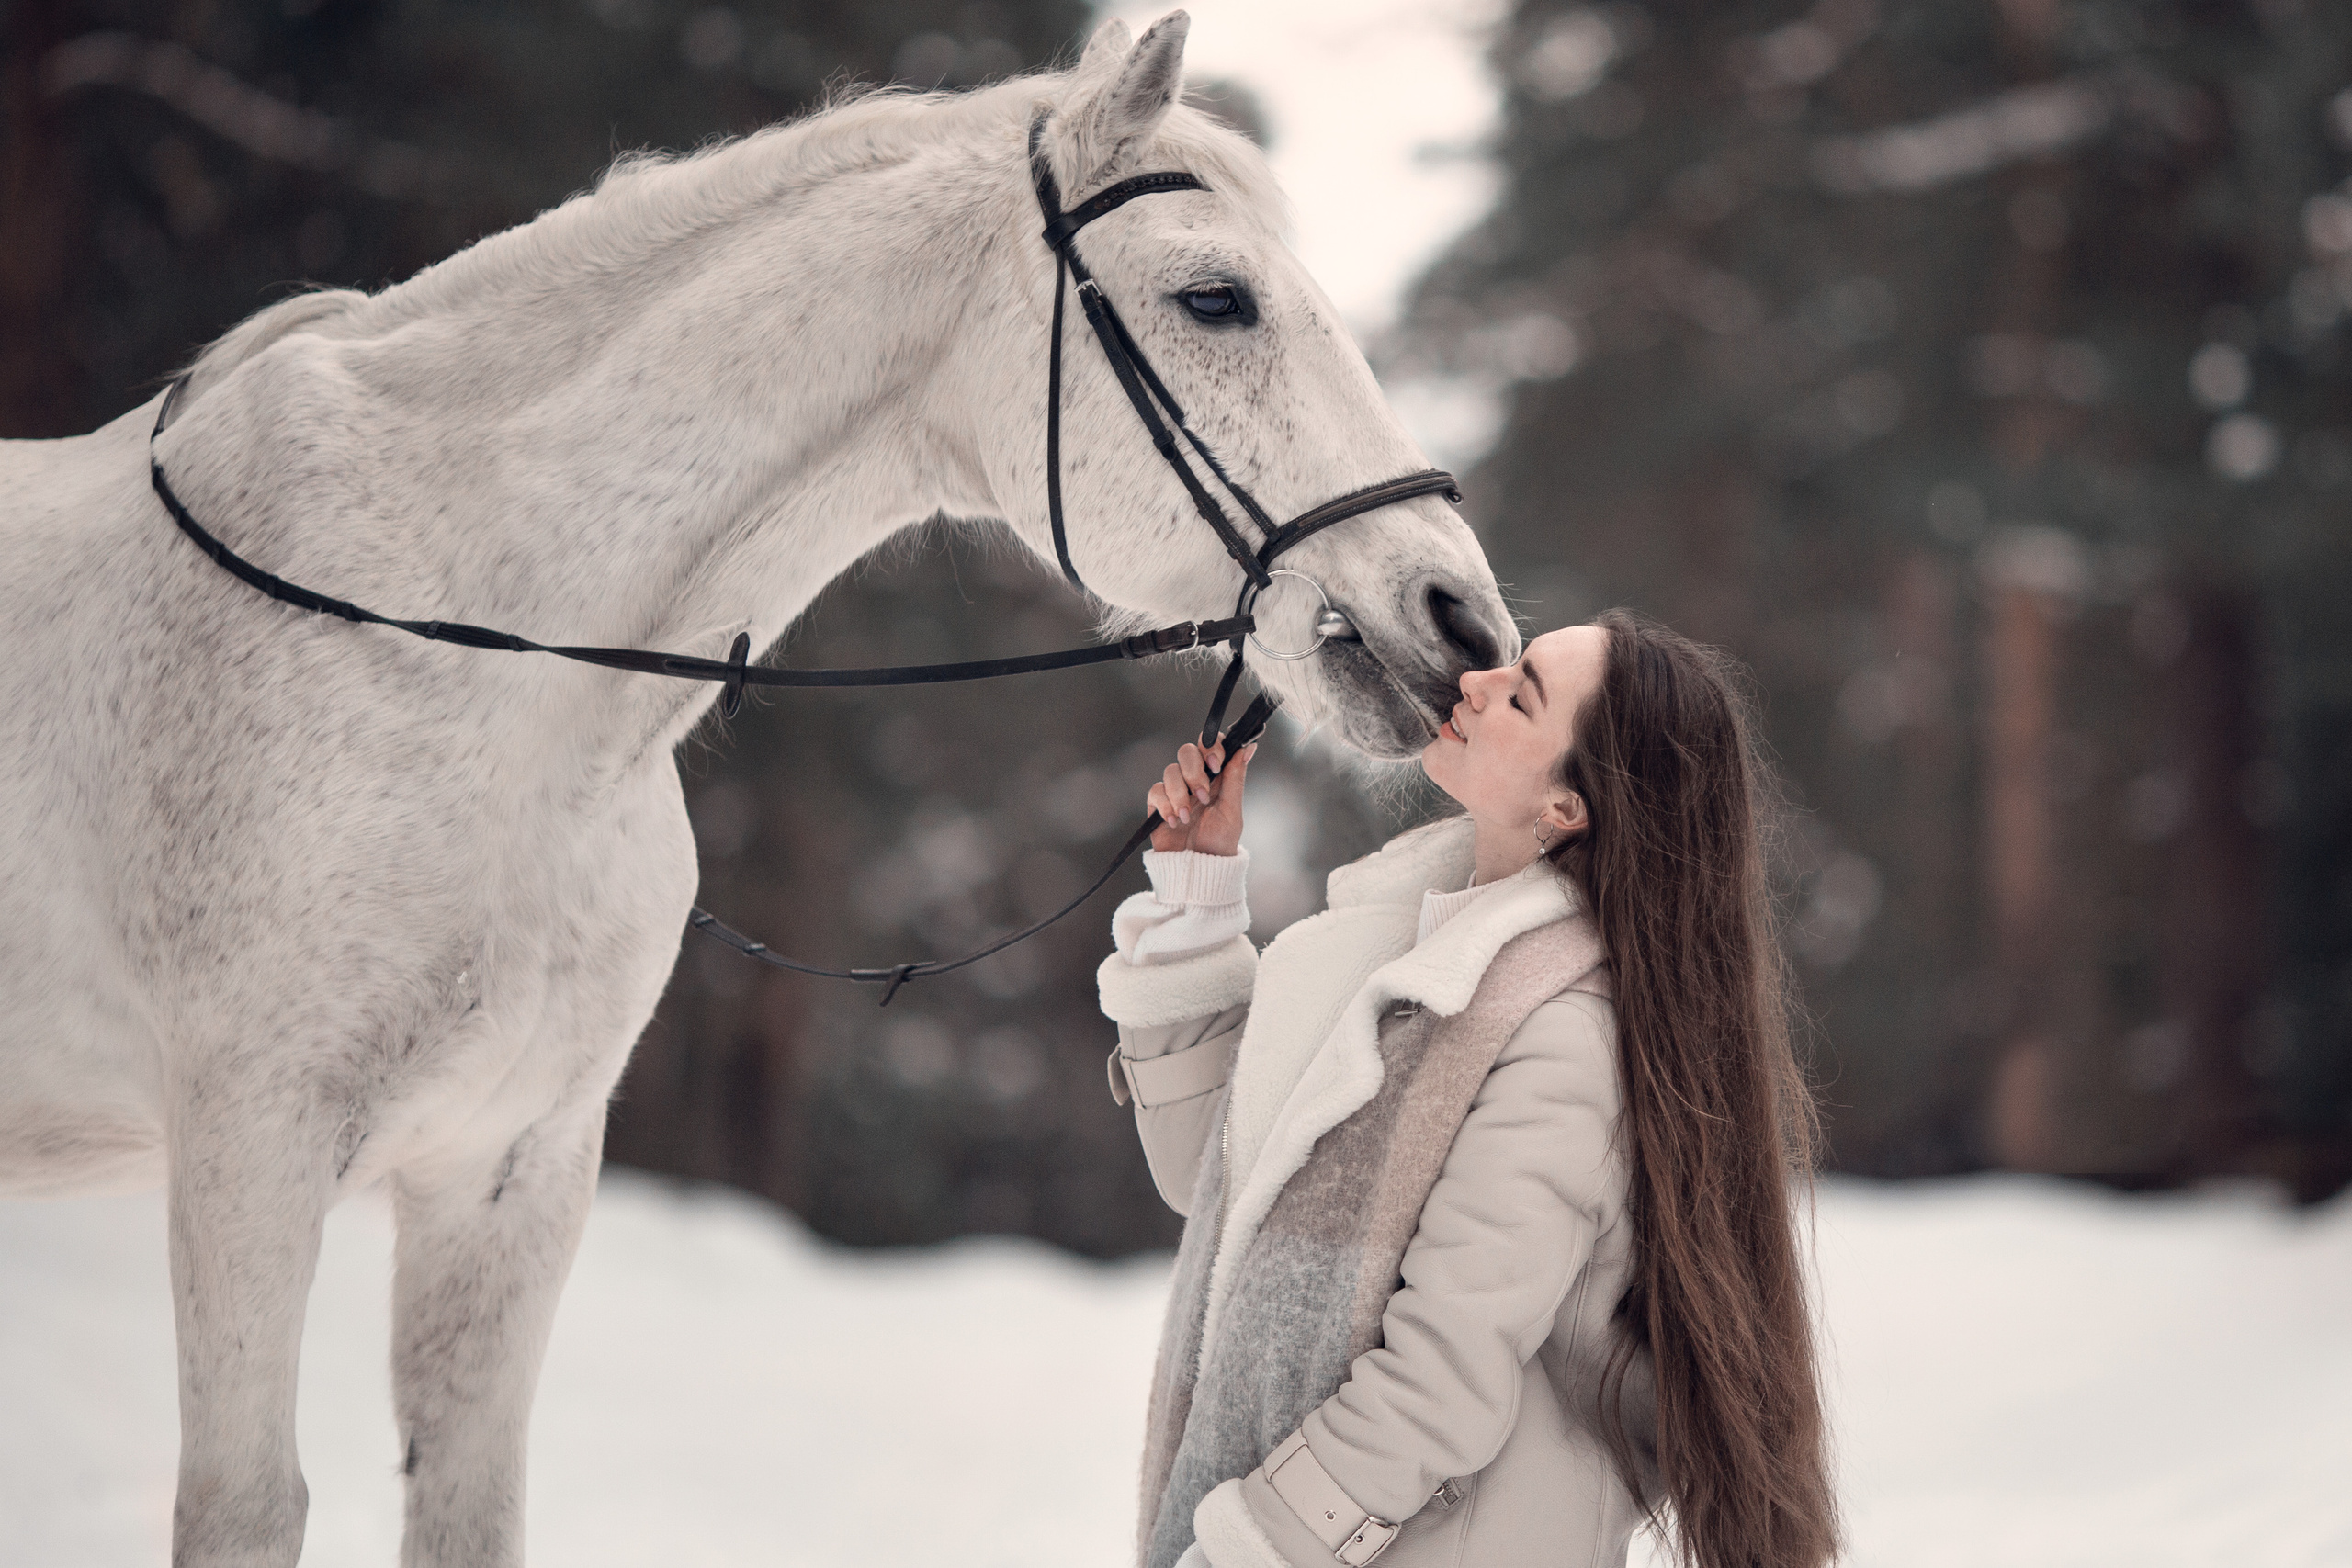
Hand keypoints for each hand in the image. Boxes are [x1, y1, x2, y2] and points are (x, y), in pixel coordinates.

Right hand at [1147, 736, 1254, 855]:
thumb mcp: (1232, 811)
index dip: (1210, 746)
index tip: (1216, 764)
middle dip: (1194, 772)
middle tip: (1203, 796)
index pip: (1209, 745)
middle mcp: (1194, 779)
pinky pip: (1156, 791)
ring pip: (1170, 771)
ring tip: (1188, 818)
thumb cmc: (1219, 842)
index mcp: (1215, 776)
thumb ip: (1236, 778)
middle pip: (1186, 752)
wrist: (1198, 870)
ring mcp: (1175, 791)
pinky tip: (1175, 822)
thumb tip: (1248, 747)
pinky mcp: (1158, 805)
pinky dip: (1166, 806)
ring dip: (1180, 794)